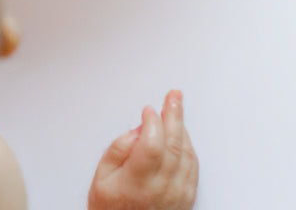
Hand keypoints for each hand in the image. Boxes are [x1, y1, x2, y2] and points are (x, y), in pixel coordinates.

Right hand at [88, 91, 197, 209]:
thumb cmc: (110, 209)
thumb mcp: (101, 178)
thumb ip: (118, 149)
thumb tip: (138, 130)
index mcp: (136, 182)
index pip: (152, 143)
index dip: (152, 122)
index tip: (148, 110)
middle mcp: (160, 189)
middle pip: (173, 144)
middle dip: (174, 115)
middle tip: (173, 97)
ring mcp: (177, 195)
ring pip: (187, 153)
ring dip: (182, 129)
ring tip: (176, 111)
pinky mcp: (186, 198)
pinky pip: (194, 167)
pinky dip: (189, 147)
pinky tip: (182, 136)